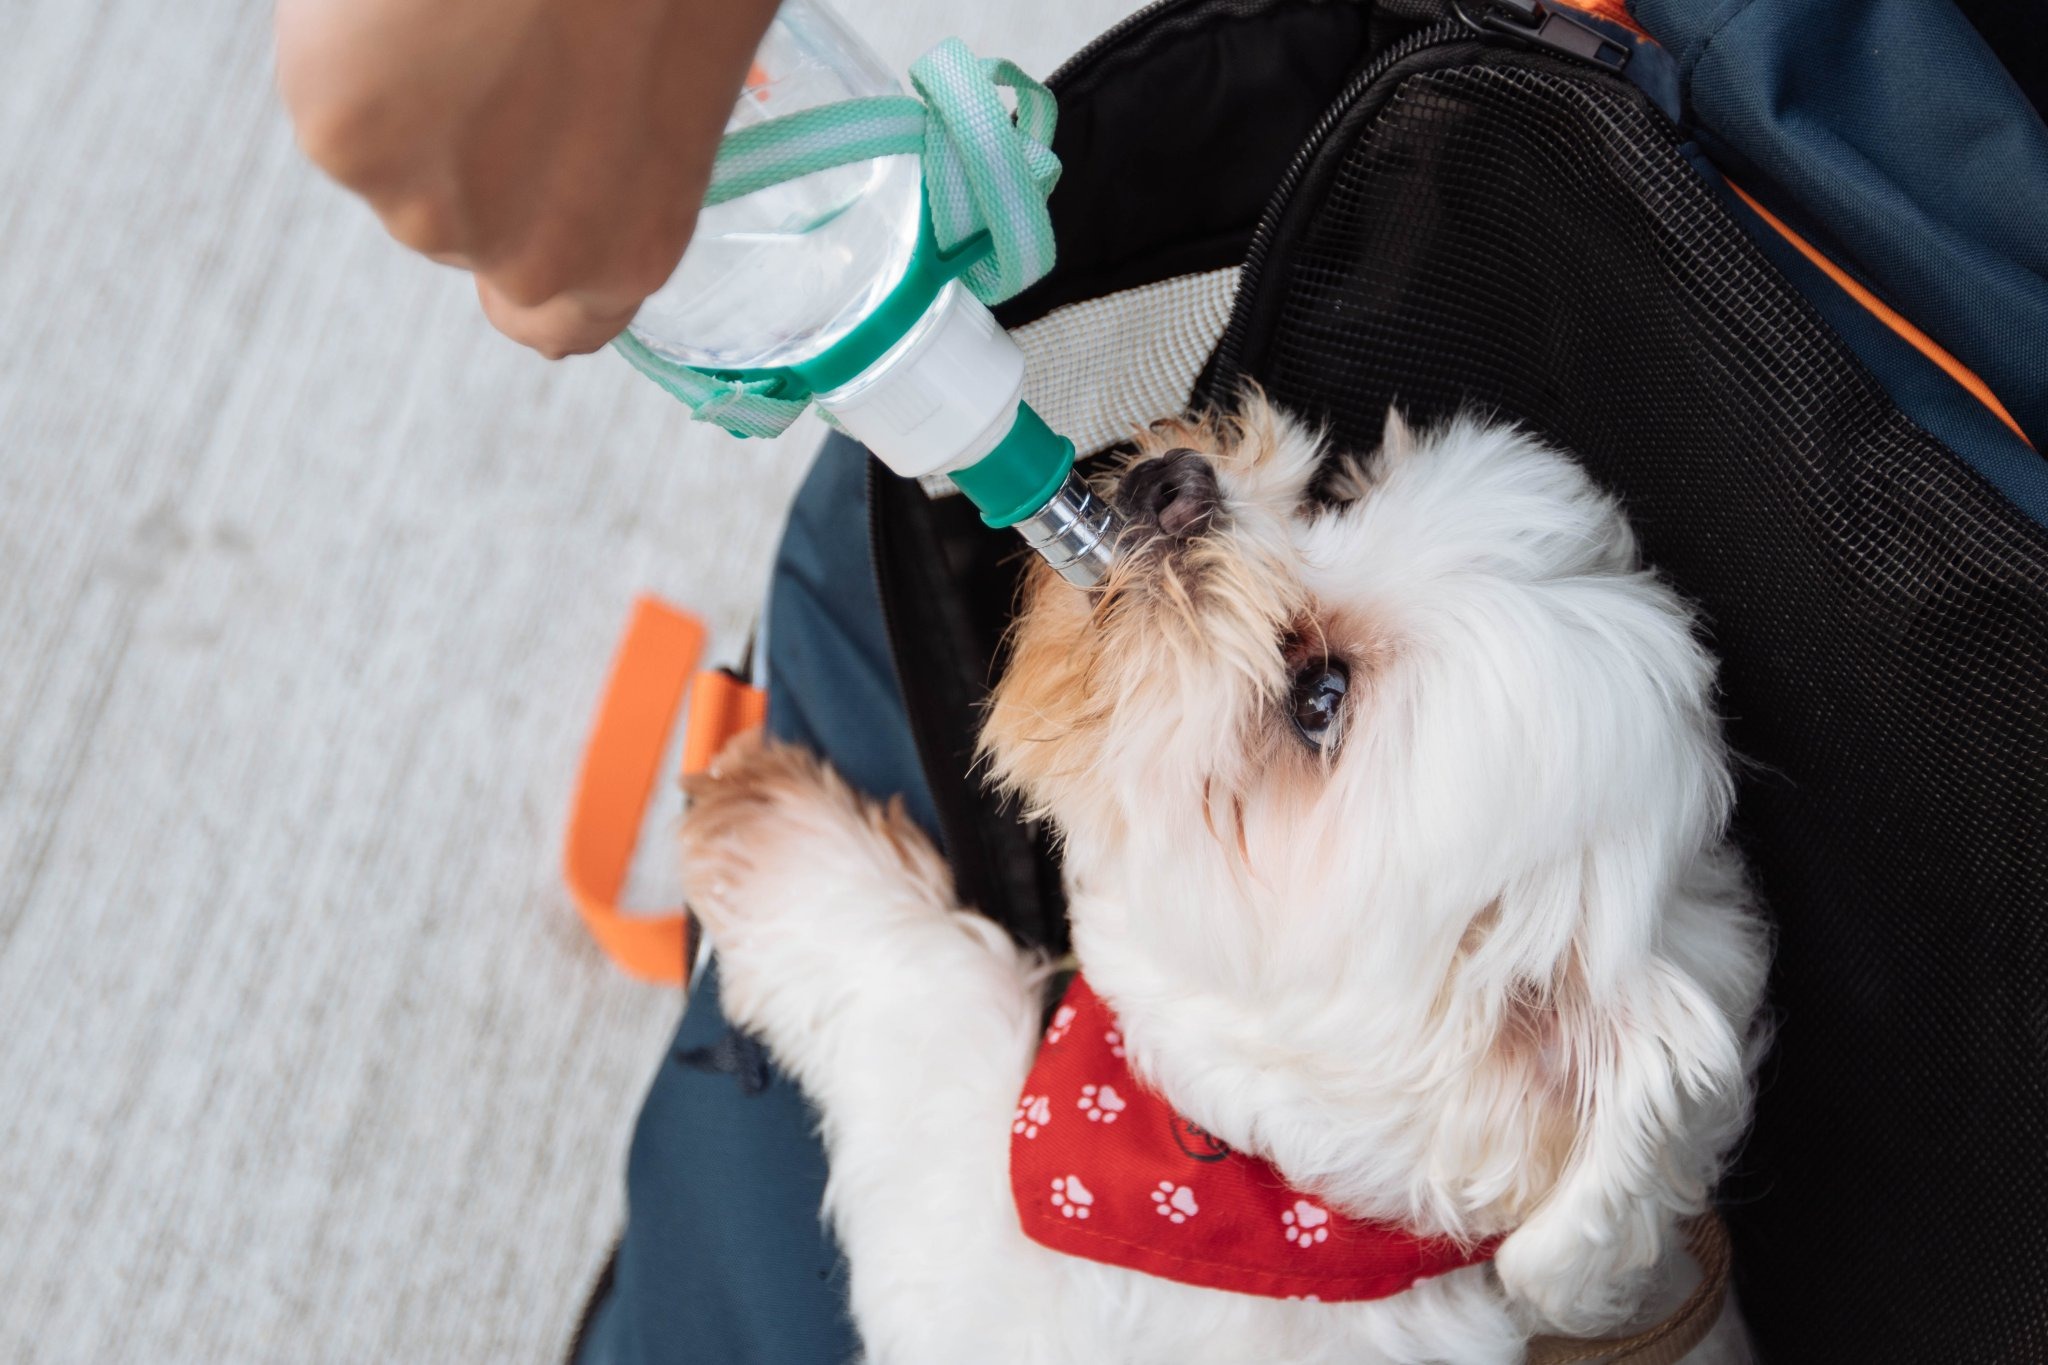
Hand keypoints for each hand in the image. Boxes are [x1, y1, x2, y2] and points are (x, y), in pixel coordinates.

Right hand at [276, 0, 778, 356]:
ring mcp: (429, 208)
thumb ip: (629, 141)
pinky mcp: (346, 139)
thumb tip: (602, 117)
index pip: (556, 325)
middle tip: (498, 41)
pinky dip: (354, 42)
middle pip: (463, 230)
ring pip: (391, 163)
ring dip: (411, 94)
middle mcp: (532, 259)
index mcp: (631, 251)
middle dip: (471, 149)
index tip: (522, 197)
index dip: (531, 256)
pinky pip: (336, 94)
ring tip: (462, 7)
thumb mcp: (687, 68)